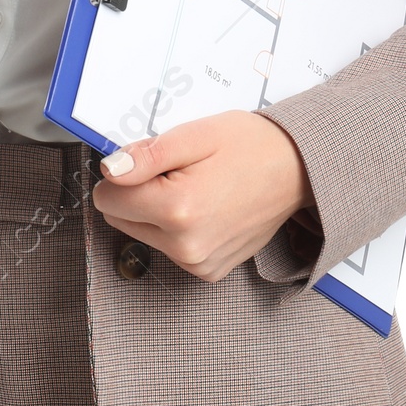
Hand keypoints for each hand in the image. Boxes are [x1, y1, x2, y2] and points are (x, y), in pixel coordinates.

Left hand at [91, 110, 315, 282]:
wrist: (298, 171)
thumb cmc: (250, 146)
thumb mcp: (195, 134)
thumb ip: (147, 155)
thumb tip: (110, 171)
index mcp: (178, 209)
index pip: (107, 197)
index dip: (124, 172)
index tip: (151, 161)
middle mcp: (185, 246)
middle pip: (119, 218)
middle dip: (138, 193)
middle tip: (178, 172)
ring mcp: (197, 264)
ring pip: (141, 234)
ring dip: (157, 211)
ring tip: (196, 186)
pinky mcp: (207, 271)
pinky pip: (167, 248)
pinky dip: (177, 228)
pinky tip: (206, 207)